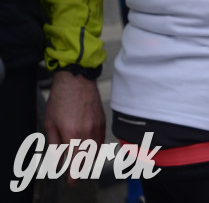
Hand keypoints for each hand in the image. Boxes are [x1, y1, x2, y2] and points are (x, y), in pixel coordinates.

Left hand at [44, 70, 105, 184]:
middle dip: (80, 168)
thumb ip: (54, 145)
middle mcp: (88, 132)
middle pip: (88, 159)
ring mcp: (98, 127)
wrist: (77, 80)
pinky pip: (101, 140)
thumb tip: (57, 161)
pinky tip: (88, 146)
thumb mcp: (50, 124)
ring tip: (80, 159)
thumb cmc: (61, 99)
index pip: (76, 162)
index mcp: (73, 134)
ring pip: (96, 151)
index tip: (71, 182)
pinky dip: (95, 147)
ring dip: (88, 159)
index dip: (74, 176)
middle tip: (73, 171)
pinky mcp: (103, 121)